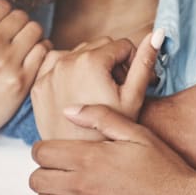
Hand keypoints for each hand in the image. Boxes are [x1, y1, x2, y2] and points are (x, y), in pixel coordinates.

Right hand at [0, 0, 47, 151]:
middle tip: (11, 36)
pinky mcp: (22, 82)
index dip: (2, 13)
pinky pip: (44, 52)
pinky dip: (41, 50)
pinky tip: (30, 56)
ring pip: (36, 30)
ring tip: (21, 45)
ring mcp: (8, 63)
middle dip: (17, 23)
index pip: (3, 5)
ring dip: (31, 35)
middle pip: (22, 16)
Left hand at [30, 105, 195, 194]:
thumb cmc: (164, 168)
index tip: (57, 150)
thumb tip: (68, 111)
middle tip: (61, 169)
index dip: (45, 149)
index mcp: (90, 158)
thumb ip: (101, 117)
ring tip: (65, 189)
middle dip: (45, 170)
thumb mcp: (137, 133)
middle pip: (37, 178)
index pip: (41, 152)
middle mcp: (82, 186)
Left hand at [31, 31, 161, 139]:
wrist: (79, 161)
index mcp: (91, 61)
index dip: (133, 62)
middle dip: (112, 62)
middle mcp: (66, 61)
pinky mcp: (38, 86)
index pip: (122, 44)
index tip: (134, 82)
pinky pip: (57, 65)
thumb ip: (144, 62)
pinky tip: (79, 93)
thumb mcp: (133, 97)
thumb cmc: (110, 133)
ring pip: (79, 53)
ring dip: (92, 65)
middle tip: (118, 88)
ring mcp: (49, 73)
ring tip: (99, 92)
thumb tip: (157, 33)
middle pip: (100, 45)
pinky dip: (70, 72)